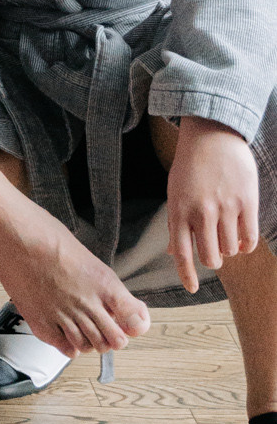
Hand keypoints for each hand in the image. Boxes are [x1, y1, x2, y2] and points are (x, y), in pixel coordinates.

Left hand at [163, 116, 261, 293]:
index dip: (187, 275)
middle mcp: (201, 212)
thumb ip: (177, 223)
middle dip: (213, 260)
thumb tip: (174, 252)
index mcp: (179, 210)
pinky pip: (249, 239)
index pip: (182, 254)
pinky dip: (246, 244)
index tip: (192, 289)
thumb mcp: (175, 191)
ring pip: (231, 250)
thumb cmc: (191, 165)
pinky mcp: (246, 202)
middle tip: (214, 250)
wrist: (212, 134)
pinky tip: (242, 235)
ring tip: (227, 233)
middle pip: (210, 258)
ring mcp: (225, 208)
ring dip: (230, 248)